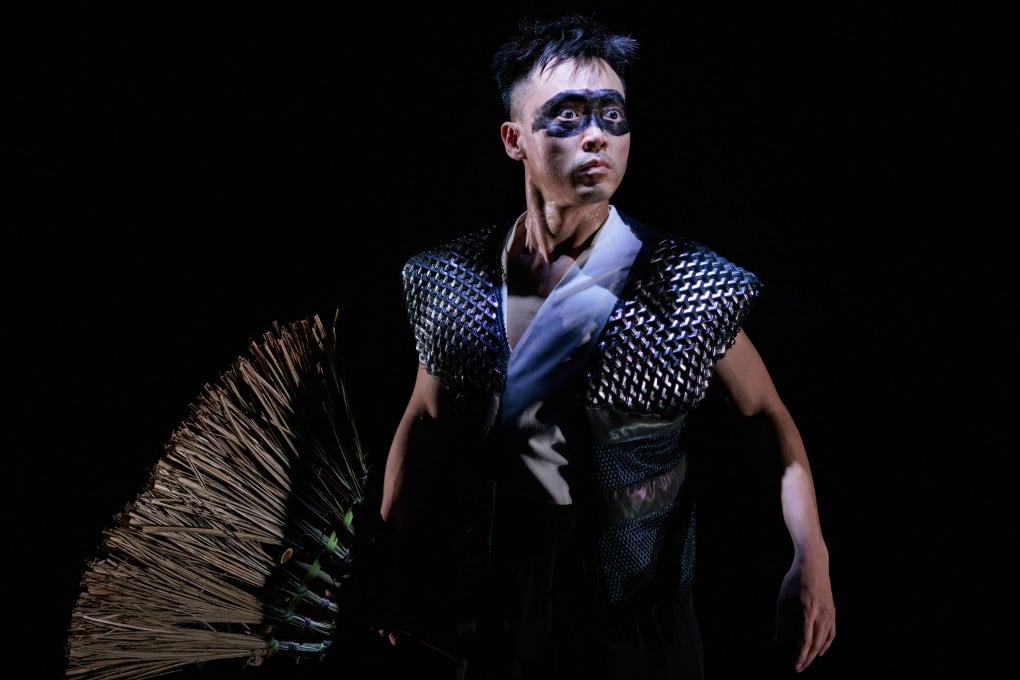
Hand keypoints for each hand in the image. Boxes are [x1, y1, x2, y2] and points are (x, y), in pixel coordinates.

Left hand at [774, 554, 835, 671]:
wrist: (814, 564)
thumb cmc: (794, 580)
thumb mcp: (783, 599)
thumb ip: (780, 621)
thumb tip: (776, 641)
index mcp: (807, 612)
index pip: (805, 641)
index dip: (800, 656)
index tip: (795, 666)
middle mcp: (821, 615)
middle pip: (816, 644)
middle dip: (807, 658)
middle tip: (799, 668)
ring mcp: (829, 613)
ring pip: (825, 640)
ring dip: (816, 653)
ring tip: (807, 661)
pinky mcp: (833, 611)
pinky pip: (832, 632)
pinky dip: (826, 643)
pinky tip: (820, 650)